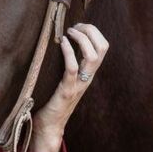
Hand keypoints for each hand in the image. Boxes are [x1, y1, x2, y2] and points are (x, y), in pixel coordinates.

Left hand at [29, 22, 108, 151]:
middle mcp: (87, 78)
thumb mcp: (65, 79)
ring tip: (69, 32)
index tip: (78, 25)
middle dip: (91, 31)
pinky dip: (69, 53)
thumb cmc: (52, 100)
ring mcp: (78, 85)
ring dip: (82, 39)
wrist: (49, 126)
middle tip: (74, 26)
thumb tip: (61, 42)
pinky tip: (62, 44)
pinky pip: (72, 69)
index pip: (103, 47)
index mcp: (88, 74)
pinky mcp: (66, 91)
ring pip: (92, 57)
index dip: (94, 32)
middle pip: (102, 48)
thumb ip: (68, 64)